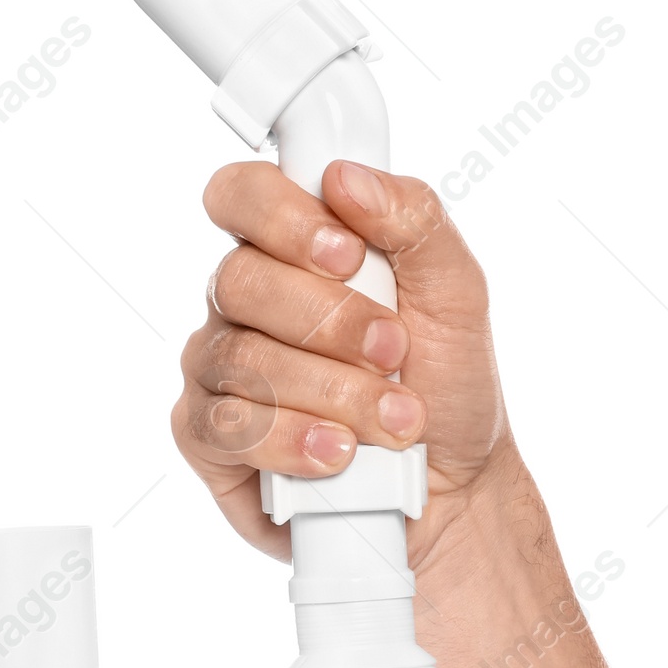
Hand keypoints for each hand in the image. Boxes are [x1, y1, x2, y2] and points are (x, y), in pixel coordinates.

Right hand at [174, 158, 515, 566]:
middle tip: (395, 354)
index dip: (283, 217)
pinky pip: (228, 426)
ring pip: (241, 358)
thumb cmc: (446, 385)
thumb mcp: (457, 295)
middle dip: (331, 321)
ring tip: (394, 421)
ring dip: (333, 391)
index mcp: (291, 251)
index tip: (347, 255)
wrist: (454, 489)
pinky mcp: (210, 440)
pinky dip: (294, 439)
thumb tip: (346, 178)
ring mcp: (219, 371)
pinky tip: (340, 454)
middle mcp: (242, 305)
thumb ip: (414, 221)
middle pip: (240, 280)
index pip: (242, 195)